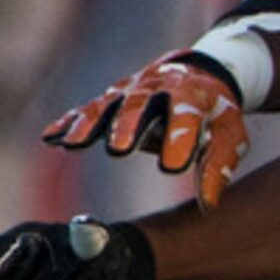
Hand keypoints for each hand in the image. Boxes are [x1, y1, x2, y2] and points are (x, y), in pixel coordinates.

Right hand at [46, 54, 252, 207]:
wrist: (200, 74)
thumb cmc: (216, 114)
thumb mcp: (229, 136)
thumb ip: (218, 167)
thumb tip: (208, 206)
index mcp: (193, 96)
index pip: (186, 116)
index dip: (179, 140)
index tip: (172, 168)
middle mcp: (158, 88)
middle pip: (140, 106)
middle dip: (128, 126)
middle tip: (119, 150)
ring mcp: (131, 90)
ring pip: (107, 105)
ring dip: (90, 125)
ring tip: (73, 145)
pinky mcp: (112, 96)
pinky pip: (87, 108)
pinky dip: (69, 122)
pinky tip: (50, 138)